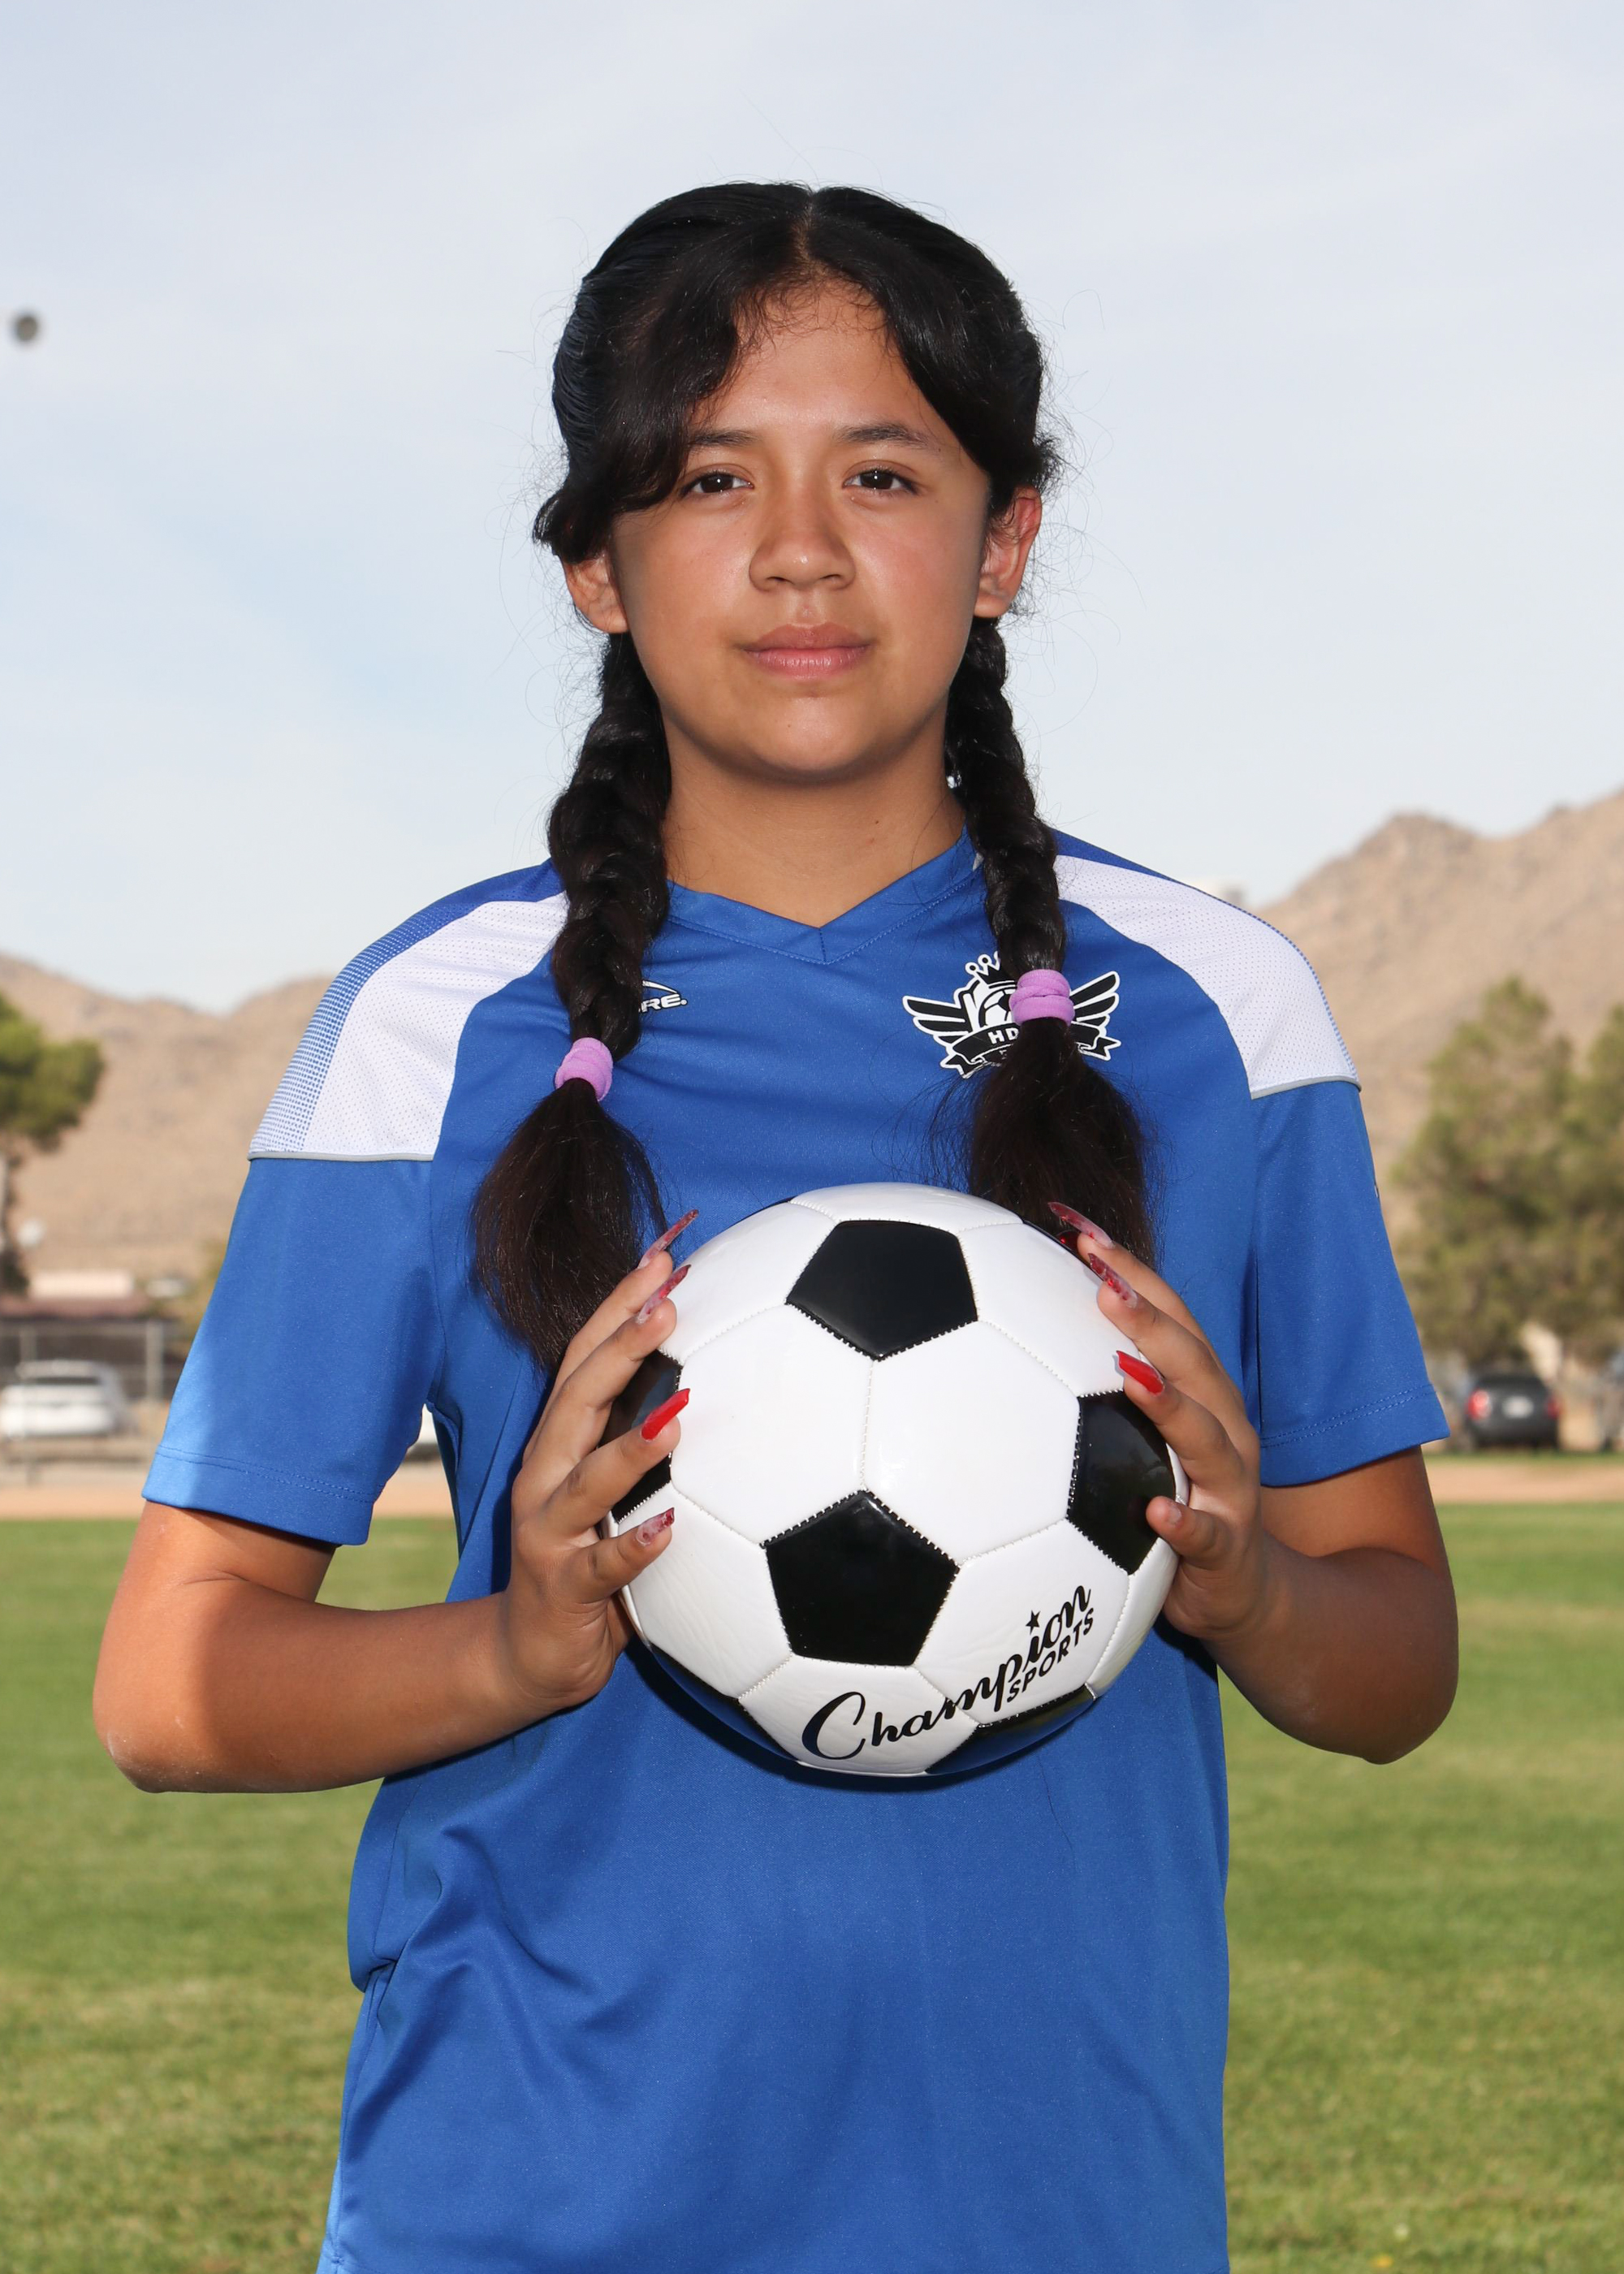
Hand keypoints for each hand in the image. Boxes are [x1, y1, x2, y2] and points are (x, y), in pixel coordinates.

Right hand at [491, 1228, 693, 1721]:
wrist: (529, 1656)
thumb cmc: (592, 1560)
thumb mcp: (621, 1492)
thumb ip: (655, 1437)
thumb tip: (721, 1378)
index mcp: (564, 1441)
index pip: (587, 1354)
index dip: (622, 1300)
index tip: (668, 1249)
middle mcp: (547, 1474)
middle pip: (577, 1397)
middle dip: (620, 1344)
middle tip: (669, 1299)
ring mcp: (549, 1530)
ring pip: (584, 1480)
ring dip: (630, 1445)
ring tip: (677, 1414)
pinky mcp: (561, 1588)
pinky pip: (602, 1567)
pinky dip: (634, 1547)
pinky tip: (671, 1530)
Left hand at [1050, 1205, 1275, 1649]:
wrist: (1246, 1594)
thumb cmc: (1172, 1502)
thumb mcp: (1134, 1442)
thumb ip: (1089, 1390)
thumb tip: (1001, 1333)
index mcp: (1197, 1392)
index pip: (1163, 1313)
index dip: (1125, 1265)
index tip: (1072, 1223)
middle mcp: (1221, 1426)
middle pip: (1190, 1357)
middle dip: (1147, 1312)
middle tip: (1098, 1274)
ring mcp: (1229, 1486)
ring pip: (1207, 1435)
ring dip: (1170, 1402)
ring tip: (1130, 1374)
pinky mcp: (1227, 1547)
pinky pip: (1206, 1534)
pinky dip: (1183, 1522)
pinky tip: (1153, 1515)